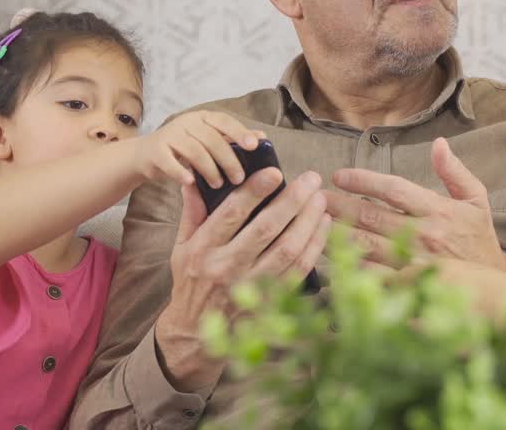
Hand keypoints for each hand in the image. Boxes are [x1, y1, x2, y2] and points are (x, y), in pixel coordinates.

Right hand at [132, 110, 264, 187]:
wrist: (146, 154)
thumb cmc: (185, 148)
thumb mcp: (209, 140)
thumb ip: (233, 139)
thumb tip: (262, 138)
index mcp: (203, 117)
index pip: (224, 121)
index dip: (239, 132)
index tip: (254, 146)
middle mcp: (186, 122)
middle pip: (212, 139)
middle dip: (228, 160)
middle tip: (239, 179)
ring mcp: (170, 135)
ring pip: (194, 151)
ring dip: (209, 170)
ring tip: (218, 185)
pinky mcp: (155, 151)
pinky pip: (170, 162)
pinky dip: (181, 172)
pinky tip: (191, 182)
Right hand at [154, 167, 329, 390]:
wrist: (193, 335)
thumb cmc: (190, 282)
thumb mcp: (181, 246)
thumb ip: (193, 211)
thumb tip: (196, 178)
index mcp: (202, 249)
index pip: (231, 214)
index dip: (254, 191)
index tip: (274, 171)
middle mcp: (226, 267)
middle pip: (265, 229)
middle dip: (292, 201)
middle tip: (312, 179)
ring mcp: (249, 287)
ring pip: (287, 250)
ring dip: (309, 222)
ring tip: (321, 199)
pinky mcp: (269, 302)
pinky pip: (298, 271)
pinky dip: (315, 247)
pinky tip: (324, 226)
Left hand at [327, 137, 505, 276]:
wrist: (492, 286)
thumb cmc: (479, 238)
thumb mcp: (476, 199)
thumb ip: (455, 171)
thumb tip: (439, 143)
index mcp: (438, 210)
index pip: (393, 189)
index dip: (363, 180)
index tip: (339, 175)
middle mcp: (423, 235)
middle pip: (370, 216)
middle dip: (338, 204)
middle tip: (314, 196)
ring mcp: (413, 263)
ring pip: (364, 246)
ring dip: (336, 233)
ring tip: (314, 222)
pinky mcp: (406, 287)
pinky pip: (369, 276)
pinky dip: (348, 266)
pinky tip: (329, 257)